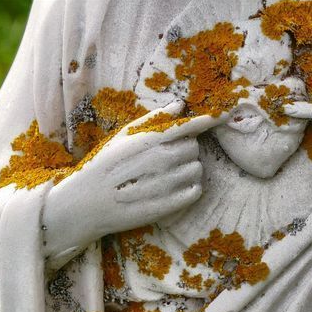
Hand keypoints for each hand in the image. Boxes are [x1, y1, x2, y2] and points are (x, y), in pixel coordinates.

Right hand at [42, 101, 223, 257]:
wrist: (86, 204)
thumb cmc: (103, 165)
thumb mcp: (123, 136)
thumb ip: (154, 119)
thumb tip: (180, 104)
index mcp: (148, 140)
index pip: (187, 127)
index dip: (209, 120)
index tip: (225, 114)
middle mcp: (159, 160)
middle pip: (194, 148)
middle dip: (185, 150)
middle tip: (166, 157)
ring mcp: (164, 184)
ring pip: (197, 169)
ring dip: (188, 170)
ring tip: (167, 175)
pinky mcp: (167, 206)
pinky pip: (195, 191)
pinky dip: (190, 189)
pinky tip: (174, 189)